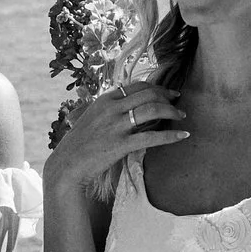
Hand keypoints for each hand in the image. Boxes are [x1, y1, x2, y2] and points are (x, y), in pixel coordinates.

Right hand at [41, 79, 188, 196]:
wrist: (68, 165)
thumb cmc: (80, 143)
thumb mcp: (92, 118)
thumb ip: (110, 109)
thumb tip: (130, 105)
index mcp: (105, 99)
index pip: (138, 86)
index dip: (158, 87)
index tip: (169, 93)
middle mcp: (111, 109)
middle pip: (149, 94)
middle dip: (168, 97)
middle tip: (179, 104)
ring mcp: (116, 126)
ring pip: (152, 110)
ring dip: (172, 111)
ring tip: (182, 117)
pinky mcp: (120, 145)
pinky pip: (151, 137)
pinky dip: (170, 136)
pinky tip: (182, 136)